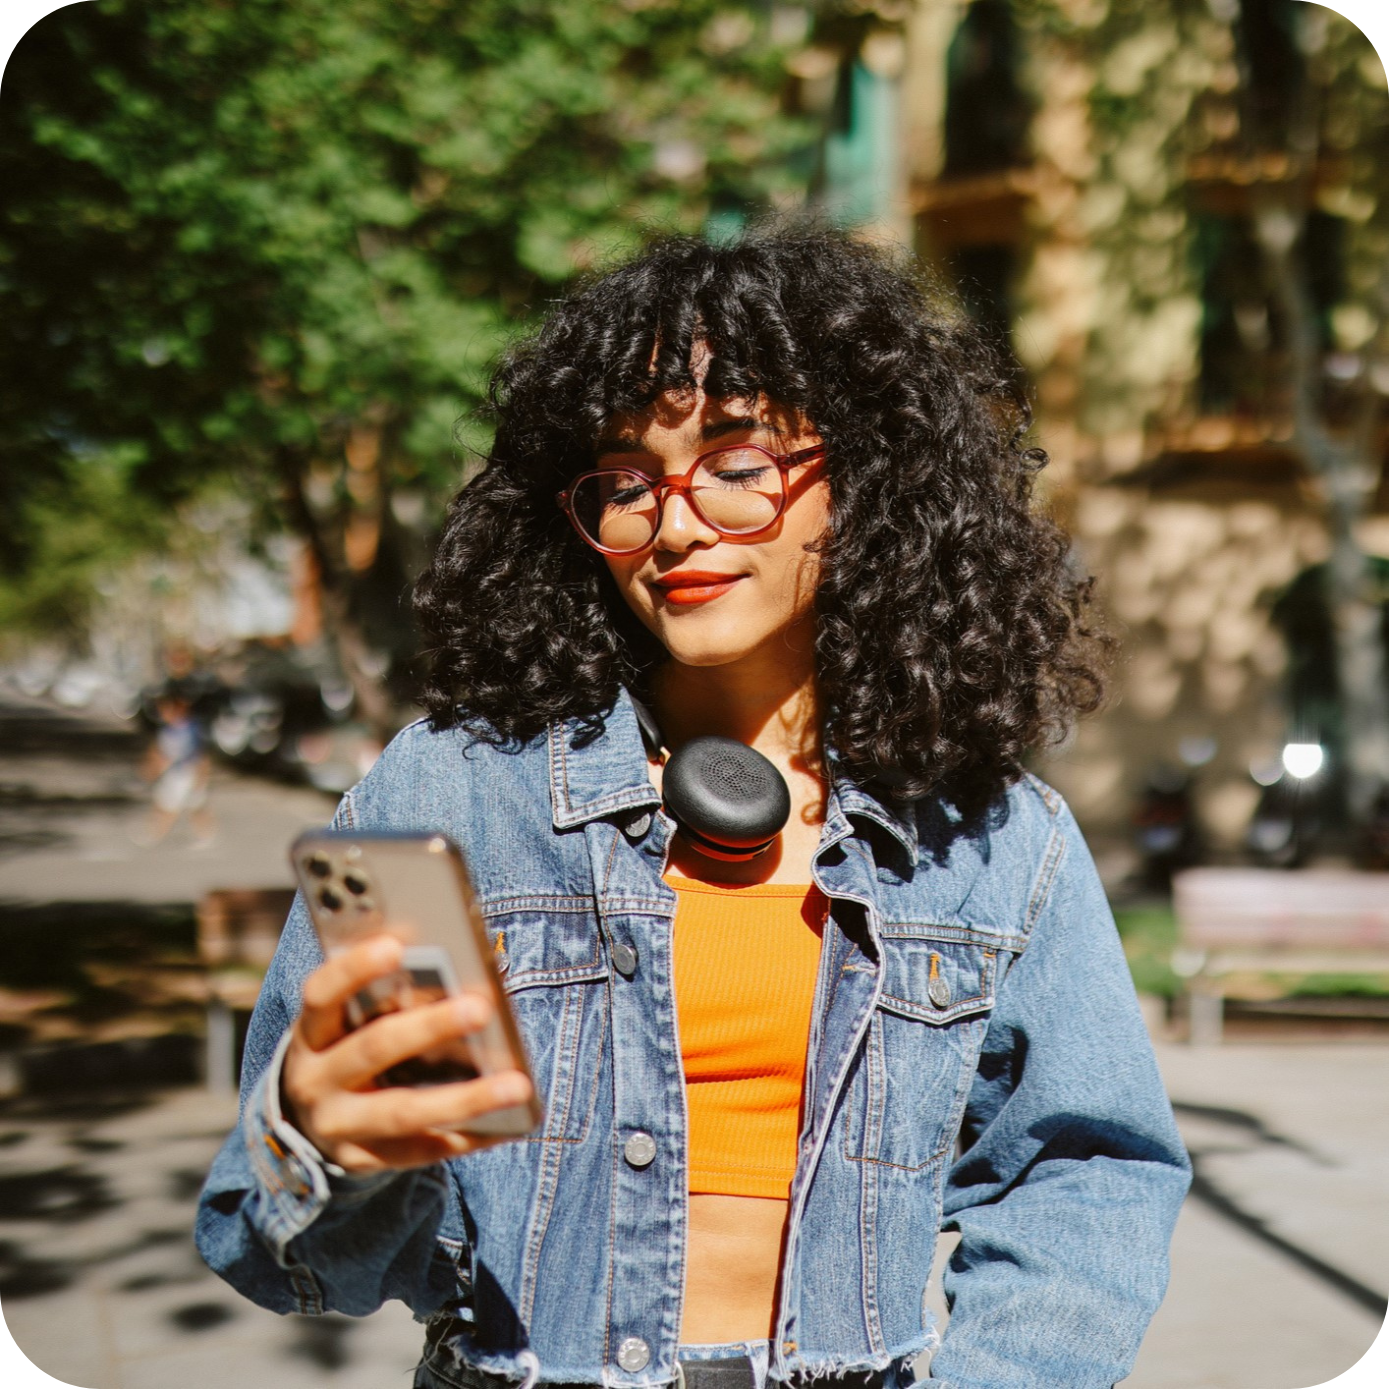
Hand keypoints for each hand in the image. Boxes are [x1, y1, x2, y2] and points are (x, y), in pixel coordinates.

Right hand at [281, 934, 532, 1172]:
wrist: (309, 1119)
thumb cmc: (349, 1044)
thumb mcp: (350, 1017)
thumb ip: (386, 991)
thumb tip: (446, 954)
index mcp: (312, 1031)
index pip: (322, 994)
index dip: (355, 969)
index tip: (397, 946)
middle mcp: (314, 1080)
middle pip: (373, 1048)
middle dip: (430, 1027)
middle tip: (482, 1007)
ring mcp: (336, 1126)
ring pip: (403, 1111)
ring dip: (464, 1097)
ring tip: (517, 1085)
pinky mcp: (362, 1161)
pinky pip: (421, 1151)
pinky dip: (468, 1136)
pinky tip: (510, 1123)